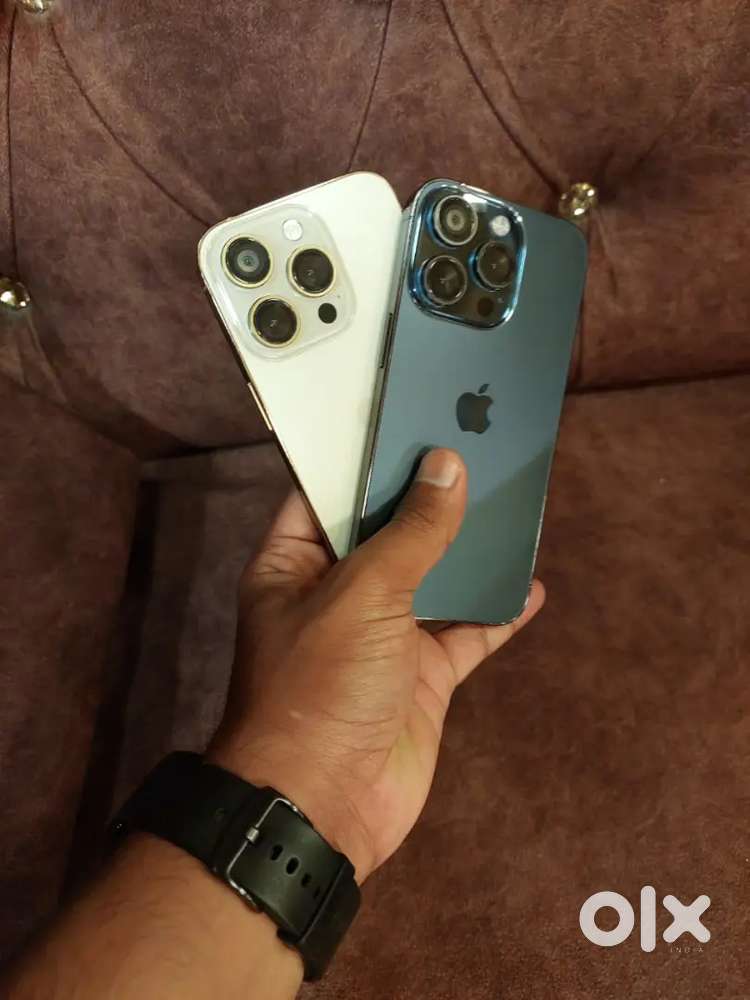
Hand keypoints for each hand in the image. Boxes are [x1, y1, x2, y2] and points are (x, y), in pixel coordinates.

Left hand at [210, 448, 543, 880]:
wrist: (325, 805)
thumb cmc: (319, 686)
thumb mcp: (363, 594)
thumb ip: (412, 533)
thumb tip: (448, 468)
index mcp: (295, 564)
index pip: (326, 492)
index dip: (364, 456)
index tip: (407, 415)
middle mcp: (337, 594)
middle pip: (388, 531)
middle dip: (429, 495)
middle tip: (474, 444)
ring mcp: (382, 636)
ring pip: (433, 577)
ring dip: (468, 548)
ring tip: (509, 500)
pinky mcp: (420, 676)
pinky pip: (465, 633)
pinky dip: (496, 612)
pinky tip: (530, 584)